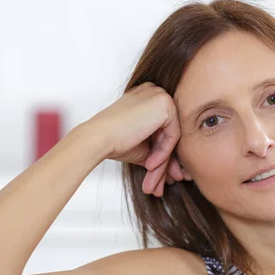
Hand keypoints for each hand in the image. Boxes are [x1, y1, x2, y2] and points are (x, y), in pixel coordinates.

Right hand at [81, 82, 183, 196]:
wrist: (97, 138)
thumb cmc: (114, 141)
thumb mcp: (144, 147)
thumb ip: (161, 152)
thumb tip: (176, 170)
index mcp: (148, 98)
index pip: (163, 128)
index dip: (163, 153)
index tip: (163, 174)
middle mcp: (155, 92)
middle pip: (169, 132)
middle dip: (167, 161)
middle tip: (166, 182)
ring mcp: (161, 95)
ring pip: (171, 136)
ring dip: (164, 162)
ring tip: (155, 182)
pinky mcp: (165, 103)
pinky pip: (173, 135)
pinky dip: (163, 152)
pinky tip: (149, 164)